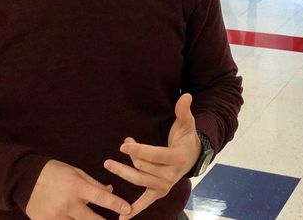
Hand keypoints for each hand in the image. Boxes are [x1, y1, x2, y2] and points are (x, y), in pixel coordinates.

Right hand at [26, 160, 130, 219]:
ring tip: (94, 219)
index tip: (128, 209)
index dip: (116, 204)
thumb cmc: (54, 172)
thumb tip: (111, 190)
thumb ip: (94, 184)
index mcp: (76, 187)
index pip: (101, 197)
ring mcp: (55, 216)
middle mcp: (67, 203)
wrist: (24, 178)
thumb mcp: (76, 172)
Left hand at [104, 94, 200, 219]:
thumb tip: (185, 96)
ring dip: (123, 174)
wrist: (193, 156)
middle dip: (130, 158)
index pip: (155, 155)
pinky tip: (122, 218)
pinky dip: (135, 211)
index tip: (124, 145)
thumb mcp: (186, 124)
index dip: (139, 151)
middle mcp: (172, 175)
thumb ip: (183, 111)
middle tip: (119, 150)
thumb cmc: (186, 138)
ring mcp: (165, 185)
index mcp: (177, 158)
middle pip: (144, 168)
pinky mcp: (159, 192)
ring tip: (109, 165)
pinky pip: (145, 202)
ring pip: (140, 180)